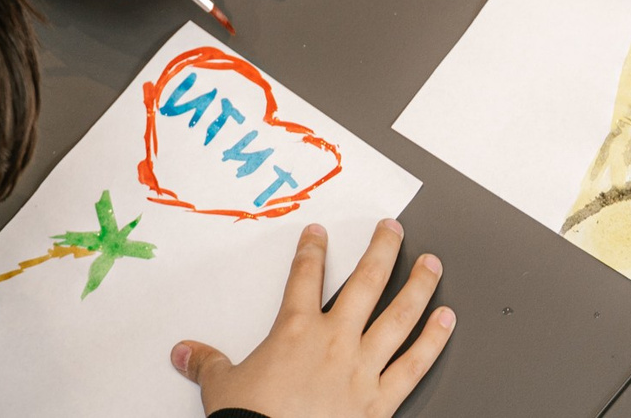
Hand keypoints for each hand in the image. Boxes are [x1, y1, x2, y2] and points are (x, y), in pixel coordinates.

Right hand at [173, 221, 452, 417]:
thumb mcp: (221, 387)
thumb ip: (207, 363)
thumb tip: (184, 352)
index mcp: (295, 329)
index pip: (304, 276)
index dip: (312, 250)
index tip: (319, 234)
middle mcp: (334, 341)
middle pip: (365, 282)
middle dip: (381, 250)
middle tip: (393, 229)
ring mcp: (361, 368)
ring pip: (399, 316)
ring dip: (419, 286)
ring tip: (433, 264)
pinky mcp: (380, 400)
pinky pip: (414, 365)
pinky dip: (433, 341)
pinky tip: (447, 320)